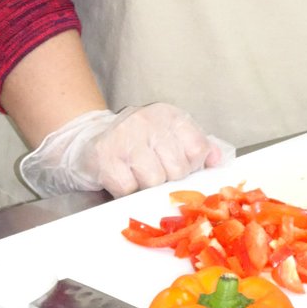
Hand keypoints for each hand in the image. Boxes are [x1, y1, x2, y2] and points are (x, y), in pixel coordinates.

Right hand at [19, 103, 233, 196]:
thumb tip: (218, 160)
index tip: (180, 169)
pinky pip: (127, 188)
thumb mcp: (169, 136)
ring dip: (146, 187)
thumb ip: (197, 146)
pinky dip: (126, 192)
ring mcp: (125, 136)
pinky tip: (121, 178)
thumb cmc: (136, 143)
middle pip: (177, 168)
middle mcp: (148, 120)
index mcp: (169, 115)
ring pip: (153, 180)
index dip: (191, 167)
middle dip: (167, 180)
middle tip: (154, 174)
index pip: (197, 148)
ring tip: (137, 176)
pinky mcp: (105, 156)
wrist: (88, 140)